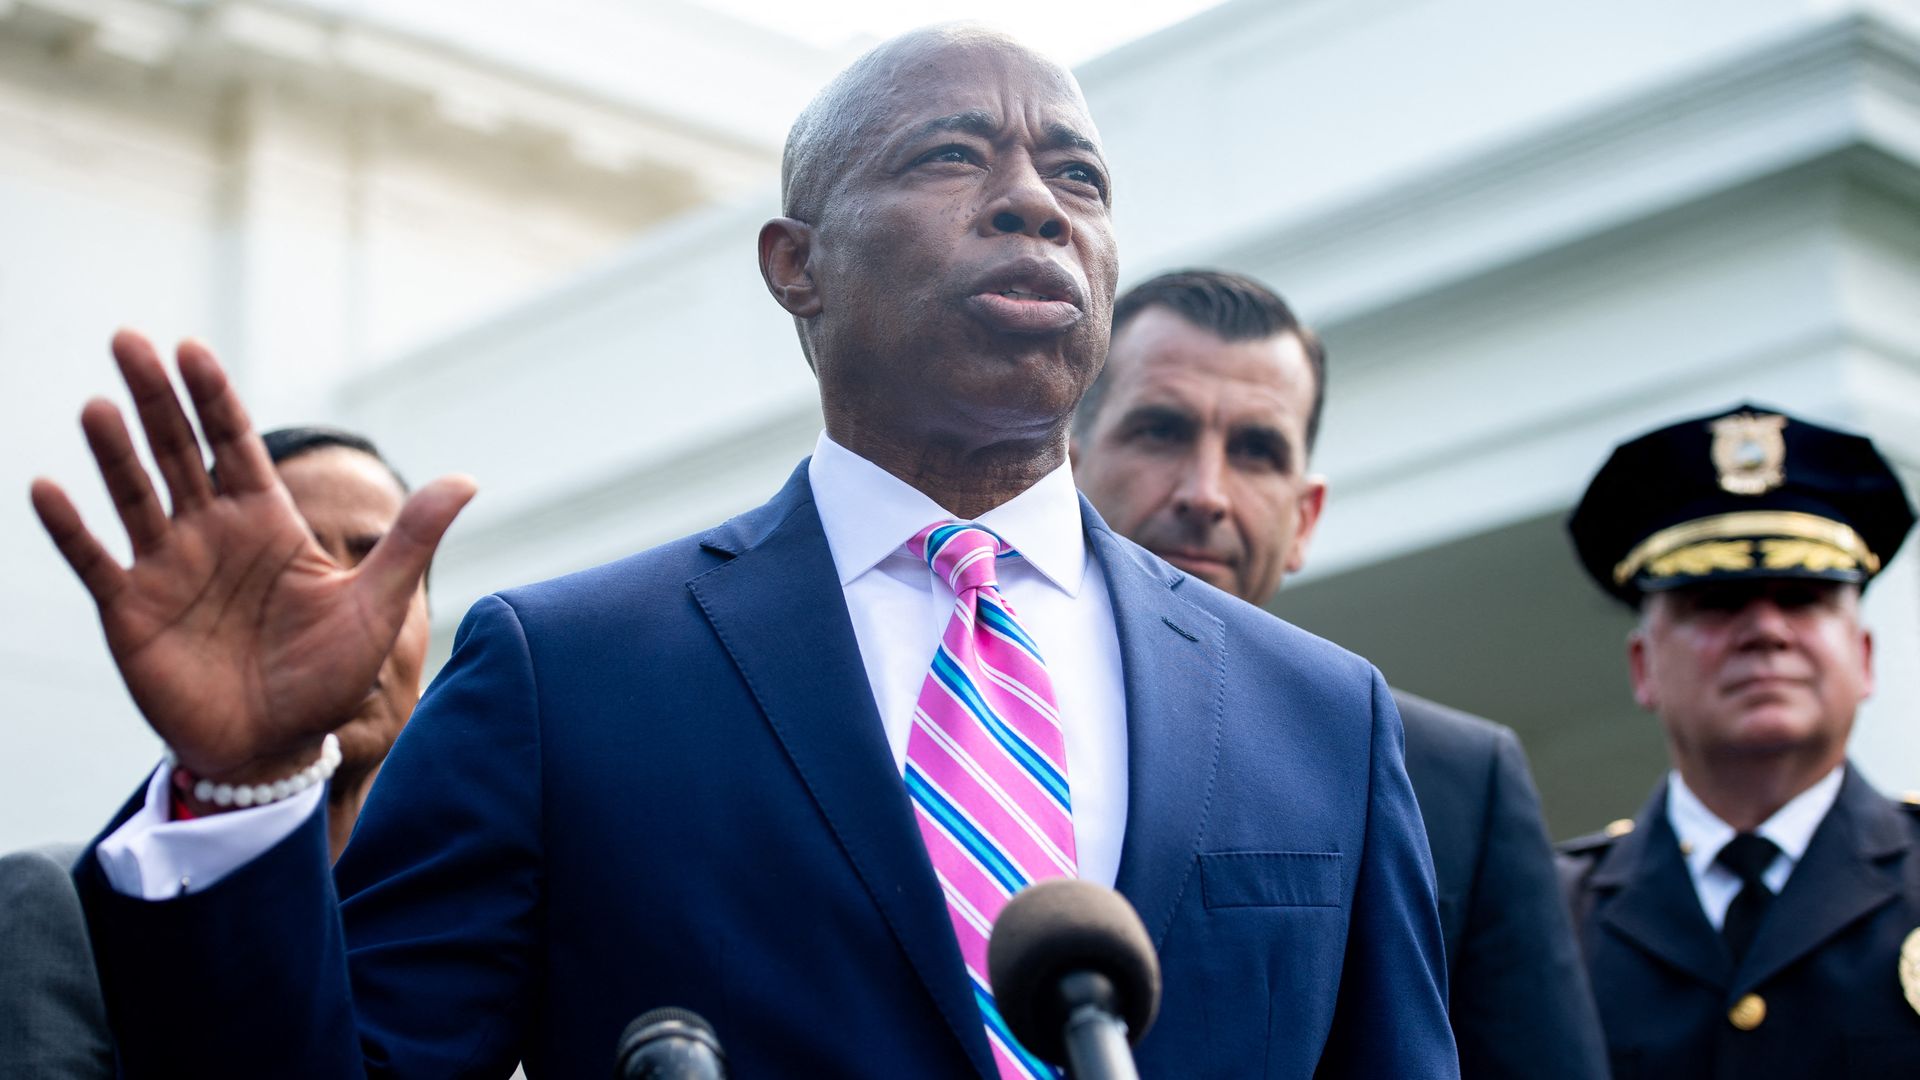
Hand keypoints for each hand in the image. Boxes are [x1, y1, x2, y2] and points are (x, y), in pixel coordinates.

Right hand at [30, 331, 475, 790]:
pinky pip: (94, 561)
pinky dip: (71, 528)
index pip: (235, 444)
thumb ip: (411, 540)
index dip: (214, 397)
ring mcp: (167, 569)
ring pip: (135, 496)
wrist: (277, 747)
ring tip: (96, 408)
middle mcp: (212, 534)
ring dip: (114, 452)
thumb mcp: (378, 605)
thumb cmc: (328, 676)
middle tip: (128, 341)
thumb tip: (468, 480)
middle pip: (179, 452)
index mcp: (268, 523)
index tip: (191, 349)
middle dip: (156, 399)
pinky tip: (45, 489)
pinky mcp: (131, 611)